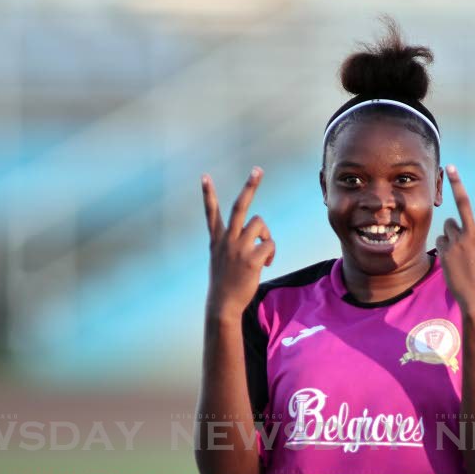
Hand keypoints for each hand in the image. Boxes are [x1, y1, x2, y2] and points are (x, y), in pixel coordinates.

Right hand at [202, 167, 274, 317]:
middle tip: (258, 169)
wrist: (223, 304)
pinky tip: (265, 264)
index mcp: (218, 239)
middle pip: (240, 206)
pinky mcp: (250, 259)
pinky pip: (269, 244)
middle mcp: (227, 239)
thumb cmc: (225, 282)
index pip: (211, 212)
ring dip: (267, 236)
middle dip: (250, 186)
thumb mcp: (222, 260)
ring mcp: (237, 248)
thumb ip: (234, 245)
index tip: (204, 176)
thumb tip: (257, 237)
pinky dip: (271, 253)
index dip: (208, 194)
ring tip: (263, 252)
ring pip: (261, 224)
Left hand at [435, 165, 474, 316]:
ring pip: (447, 226)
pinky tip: (450, 261)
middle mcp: (473, 235)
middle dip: (457, 184)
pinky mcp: (445, 252)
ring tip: (458, 251)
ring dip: (450, 233)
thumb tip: (454, 231)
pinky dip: (443, 248)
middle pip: (463, 204)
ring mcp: (458, 243)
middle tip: (450, 167)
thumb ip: (474, 240)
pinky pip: (440, 242)